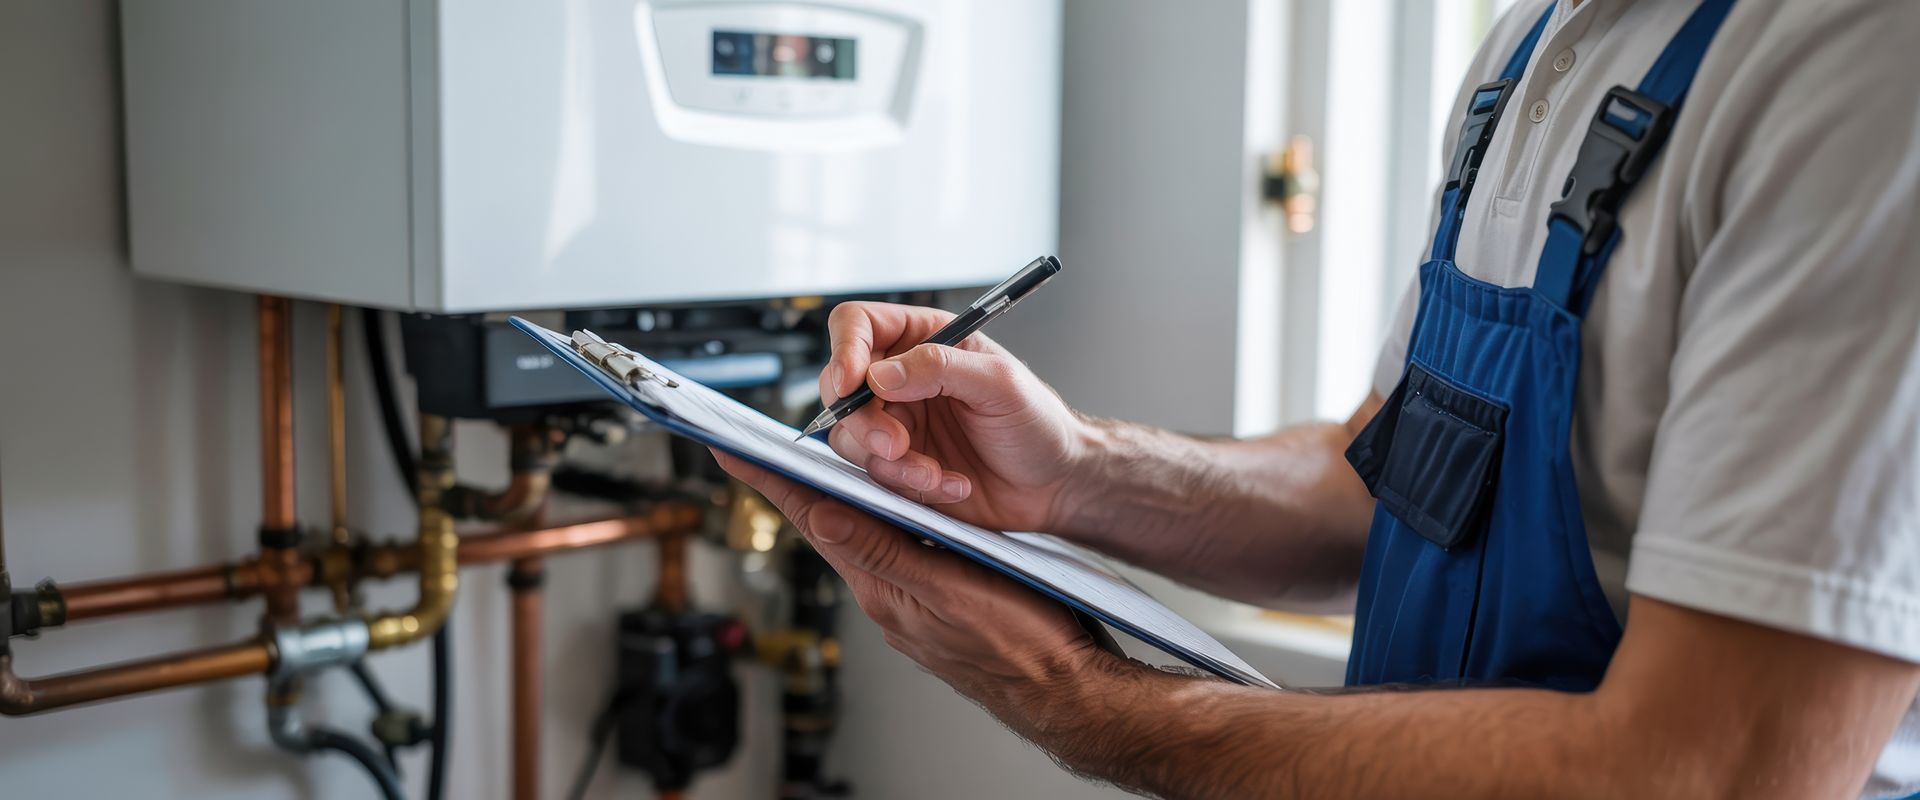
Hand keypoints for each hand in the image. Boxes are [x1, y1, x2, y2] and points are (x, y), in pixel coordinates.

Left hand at [713, 450, 1115, 705]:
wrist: (1064, 689)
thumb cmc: (1021, 644)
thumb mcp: (953, 588)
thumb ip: (885, 551)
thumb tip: (822, 515)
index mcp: (881, 587)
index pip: (813, 520)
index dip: (770, 480)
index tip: (729, 448)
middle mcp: (884, 592)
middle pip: (828, 521)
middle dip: (797, 480)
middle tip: (761, 442)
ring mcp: (906, 598)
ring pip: (861, 532)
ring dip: (843, 493)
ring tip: (818, 458)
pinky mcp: (930, 599)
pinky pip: (892, 548)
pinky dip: (881, 515)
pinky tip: (886, 499)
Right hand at [819, 302, 1090, 532]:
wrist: (1056, 483)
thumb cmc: (1039, 423)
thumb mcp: (1000, 384)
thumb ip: (940, 368)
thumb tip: (880, 373)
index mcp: (924, 340)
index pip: (858, 326)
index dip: (844, 350)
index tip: (850, 382)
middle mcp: (902, 380)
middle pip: (840, 387)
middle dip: (864, 421)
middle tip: (897, 445)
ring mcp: (897, 424)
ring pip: (852, 437)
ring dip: (891, 462)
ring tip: (935, 474)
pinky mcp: (900, 467)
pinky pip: (876, 476)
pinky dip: (909, 486)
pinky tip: (951, 486)